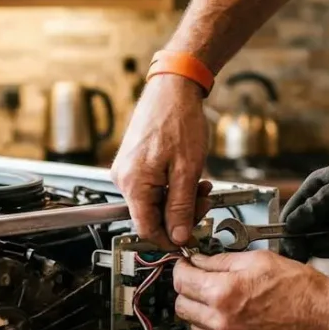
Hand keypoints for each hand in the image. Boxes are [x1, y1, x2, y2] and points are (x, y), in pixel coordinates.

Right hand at [110, 74, 212, 246]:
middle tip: (204, 200)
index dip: (170, 240)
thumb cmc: (178, 119)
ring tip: (200, 183)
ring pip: (155, 201)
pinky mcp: (134, 163)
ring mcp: (127, 170)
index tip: (188, 241)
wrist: (173, 88)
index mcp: (133, 183)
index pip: (146, 229)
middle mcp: (124, 179)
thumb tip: (179, 236)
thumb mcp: (187, 170)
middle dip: (181, 213)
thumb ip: (182, 208)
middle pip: (152, 215)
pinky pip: (153, 186)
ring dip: (180, 198)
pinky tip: (188, 175)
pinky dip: (173, 185)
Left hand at [171, 250, 328, 329]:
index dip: (182, 268)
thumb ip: (222, 260)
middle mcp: (222, 322)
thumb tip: (200, 261)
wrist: (327, 320)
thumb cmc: (302, 290)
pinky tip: (231, 317)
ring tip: (219, 299)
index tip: (186, 265)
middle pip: (181, 306)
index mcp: (224, 294)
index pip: (180, 280)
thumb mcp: (259, 260)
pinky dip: (215, 329)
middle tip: (200, 280)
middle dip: (187, 290)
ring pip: (194, 326)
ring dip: (199, 311)